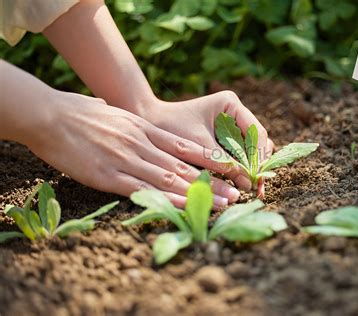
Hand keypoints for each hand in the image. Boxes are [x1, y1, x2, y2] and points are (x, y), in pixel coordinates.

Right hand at [25, 91, 240, 207]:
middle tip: (236, 195)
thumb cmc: (80, 113)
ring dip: (199, 194)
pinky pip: (143, 190)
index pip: (184, 147)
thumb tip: (143, 124)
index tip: (230, 170)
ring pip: (170, 179)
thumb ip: (133, 123)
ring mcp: (127, 160)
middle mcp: (142, 144)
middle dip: (212, 182)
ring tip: (222, 204)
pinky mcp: (109, 176)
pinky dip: (166, 200)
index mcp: (144, 129)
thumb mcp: (116, 114)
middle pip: (183, 167)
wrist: (51, 115)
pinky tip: (184, 207)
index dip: (209, 160)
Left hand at [140, 90, 273, 192]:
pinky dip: (240, 168)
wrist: (149, 124)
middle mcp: (235, 113)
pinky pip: (239, 154)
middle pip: (257, 141)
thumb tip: (248, 183)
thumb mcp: (200, 146)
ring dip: (250, 168)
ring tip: (249, 189)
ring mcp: (231, 125)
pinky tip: (240, 183)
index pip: (256, 132)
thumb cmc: (170, 130)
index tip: (258, 178)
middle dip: (258, 164)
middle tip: (257, 188)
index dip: (260, 157)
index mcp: (231, 104)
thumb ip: (225, 162)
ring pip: (251, 149)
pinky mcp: (224, 137)